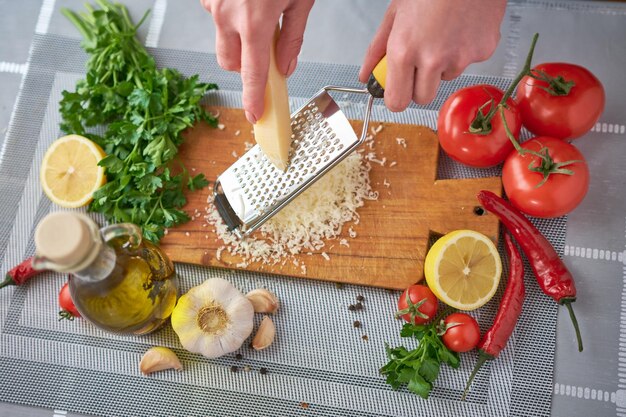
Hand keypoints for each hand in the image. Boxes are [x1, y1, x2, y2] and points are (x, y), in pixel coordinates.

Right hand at [201, 0, 314, 123]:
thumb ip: (293, 37)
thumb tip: (286, 66)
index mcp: (254, 21)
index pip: (253, 74)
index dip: (253, 99)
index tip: (254, 114)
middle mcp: (228, 15)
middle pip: (229, 63)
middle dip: (244, 66)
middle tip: (262, 53)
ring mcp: (213, 4)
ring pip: (221, 40)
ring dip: (236, 39)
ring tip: (256, 15)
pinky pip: (217, 16)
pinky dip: (229, 16)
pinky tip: (245, 1)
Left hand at [359, 0, 505, 110]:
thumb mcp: (395, 14)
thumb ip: (377, 49)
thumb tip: (366, 74)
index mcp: (405, 51)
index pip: (397, 102)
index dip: (397, 98)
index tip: (397, 91)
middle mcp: (432, 59)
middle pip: (423, 98)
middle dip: (419, 85)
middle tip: (419, 61)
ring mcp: (460, 58)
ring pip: (446, 78)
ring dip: (442, 64)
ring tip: (441, 33)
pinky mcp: (482, 52)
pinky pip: (467, 62)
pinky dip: (462, 50)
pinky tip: (459, 28)